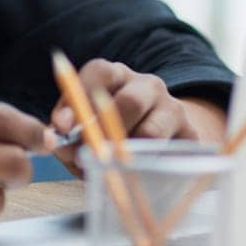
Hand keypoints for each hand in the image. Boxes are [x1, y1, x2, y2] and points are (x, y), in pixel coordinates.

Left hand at [49, 60, 227, 177]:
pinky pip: (169, 153)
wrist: (158, 148)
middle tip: (90, 154)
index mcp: (115, 76)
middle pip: (129, 101)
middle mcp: (146, 85)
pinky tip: (136, 174)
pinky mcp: (190, 134)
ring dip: (128, 155)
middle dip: (106, 130)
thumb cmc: (109, 138)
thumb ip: (67, 137)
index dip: (80, 97)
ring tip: (111, 169)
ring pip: (151, 131)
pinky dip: (148, 167)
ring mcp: (172, 107)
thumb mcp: (84, 134)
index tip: (64, 125)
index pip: (99, 72)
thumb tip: (55, 142)